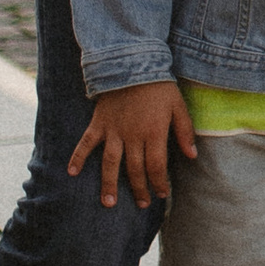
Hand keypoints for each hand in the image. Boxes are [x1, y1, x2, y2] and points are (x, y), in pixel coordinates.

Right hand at [69, 81, 196, 208]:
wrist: (133, 62)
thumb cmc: (159, 85)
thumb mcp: (178, 106)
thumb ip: (184, 132)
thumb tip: (192, 156)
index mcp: (154, 133)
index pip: (156, 167)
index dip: (159, 183)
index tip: (162, 193)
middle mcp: (132, 136)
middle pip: (135, 169)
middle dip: (139, 189)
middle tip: (142, 203)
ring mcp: (113, 131)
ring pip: (111, 163)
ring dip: (109, 184)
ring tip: (109, 203)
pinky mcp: (99, 123)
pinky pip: (86, 143)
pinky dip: (78, 157)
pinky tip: (72, 172)